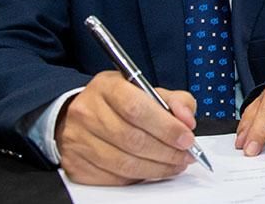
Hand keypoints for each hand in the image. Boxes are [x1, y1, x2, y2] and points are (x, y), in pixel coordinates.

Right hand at [56, 71, 198, 184]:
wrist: (82, 114)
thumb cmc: (118, 102)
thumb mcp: (147, 90)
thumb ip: (174, 100)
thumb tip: (187, 120)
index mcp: (107, 87)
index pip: (137, 108)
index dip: (166, 126)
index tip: (187, 137)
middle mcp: (88, 112)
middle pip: (132, 139)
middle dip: (167, 151)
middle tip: (186, 155)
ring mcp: (78, 139)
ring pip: (124, 163)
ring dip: (157, 167)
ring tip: (175, 164)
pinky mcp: (77, 164)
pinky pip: (114, 177)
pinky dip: (139, 177)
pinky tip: (153, 170)